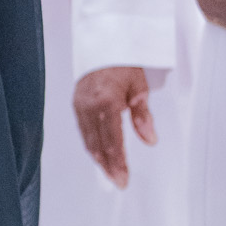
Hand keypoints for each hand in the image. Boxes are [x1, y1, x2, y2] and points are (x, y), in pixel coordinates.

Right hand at [73, 66, 156, 187]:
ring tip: (109, 172)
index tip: (124, 179)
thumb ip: (143, 117)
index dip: (118, 163)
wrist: (103, 42)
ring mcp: (80, 105)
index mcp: (107, 103)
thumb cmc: (123, 63)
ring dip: (98, 158)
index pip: (113, 142)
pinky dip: (91, 144)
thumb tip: (150, 141)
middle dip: (108, 166)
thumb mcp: (139, 89)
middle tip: (118, 182)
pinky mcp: (76, 103)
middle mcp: (89, 106)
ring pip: (88, 139)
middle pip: (98, 145)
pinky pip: (83, 130)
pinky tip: (98, 153)